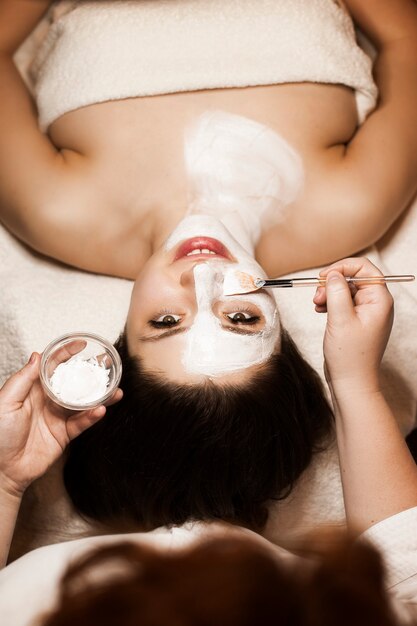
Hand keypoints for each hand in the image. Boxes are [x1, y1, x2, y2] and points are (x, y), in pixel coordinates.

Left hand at [0, 352, 122, 498]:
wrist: (2, 470)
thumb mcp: (6, 401)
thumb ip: (23, 379)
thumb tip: (37, 355)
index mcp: (33, 389)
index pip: (53, 366)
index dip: (67, 354)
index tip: (82, 344)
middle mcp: (48, 400)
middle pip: (74, 382)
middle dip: (91, 372)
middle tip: (108, 365)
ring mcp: (58, 417)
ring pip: (83, 402)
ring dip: (100, 396)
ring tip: (115, 390)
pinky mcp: (64, 434)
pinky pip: (82, 423)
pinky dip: (92, 416)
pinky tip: (100, 409)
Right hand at [313, 257, 393, 392]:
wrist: (351, 382)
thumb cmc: (350, 355)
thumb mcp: (340, 318)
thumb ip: (336, 291)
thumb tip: (333, 273)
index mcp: (379, 300)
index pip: (365, 269)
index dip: (343, 267)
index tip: (324, 276)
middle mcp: (376, 304)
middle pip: (354, 278)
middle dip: (332, 283)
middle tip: (317, 295)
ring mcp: (366, 313)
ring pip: (346, 290)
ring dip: (329, 293)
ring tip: (317, 305)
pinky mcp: (356, 321)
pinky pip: (343, 302)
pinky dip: (330, 303)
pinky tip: (320, 310)